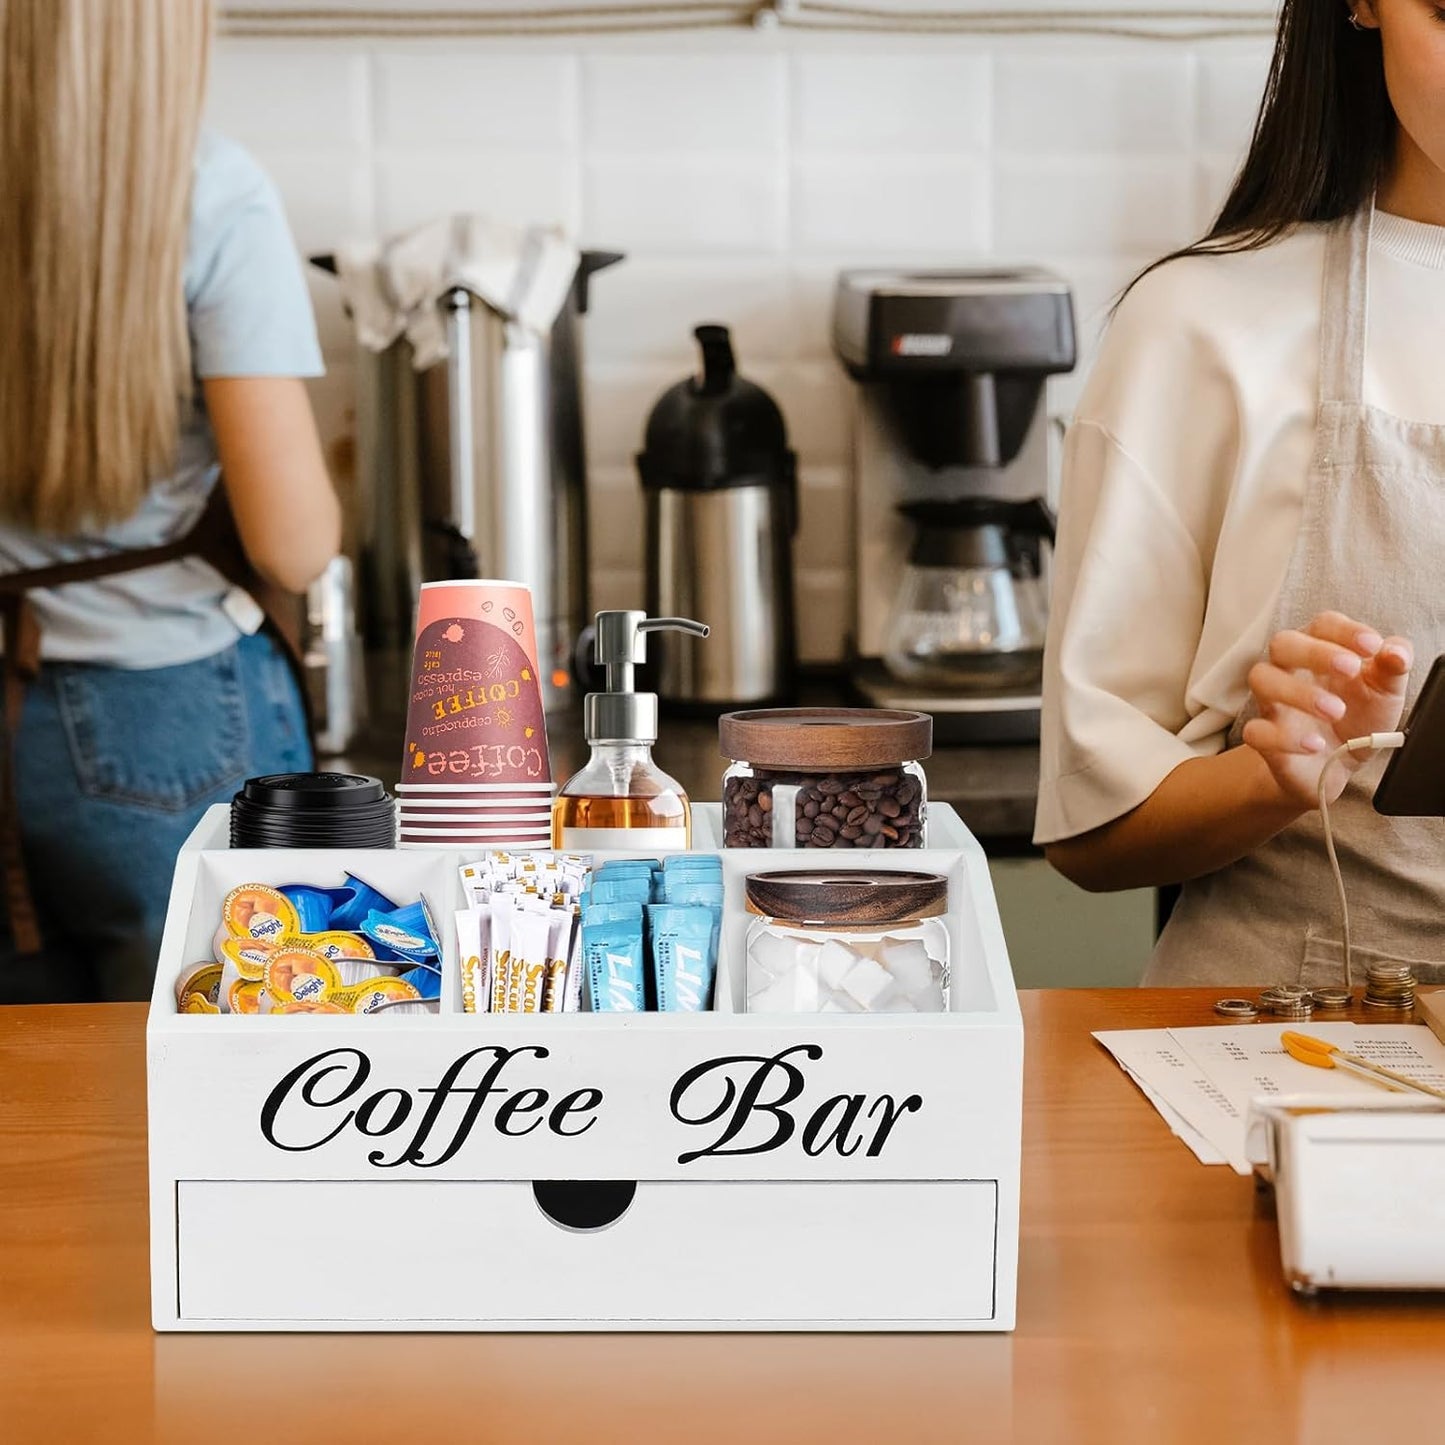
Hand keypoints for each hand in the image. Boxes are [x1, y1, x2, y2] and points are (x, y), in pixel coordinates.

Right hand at [1241, 611, 1412, 808]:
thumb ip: (1392, 668)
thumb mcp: (1385, 692)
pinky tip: (1314, 745)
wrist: (1339, 765)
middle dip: (1315, 652)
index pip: (1323, 625)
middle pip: (1283, 643)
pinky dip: (1284, 738)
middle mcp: (1290, 670)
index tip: (1372, 646)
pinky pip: (1256, 730)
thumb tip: (1397, 652)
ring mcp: (1273, 702)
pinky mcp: (1265, 737)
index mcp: (1321, 651)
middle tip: (1350, 669)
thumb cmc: (1359, 719)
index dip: (1345, 631)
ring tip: (1335, 711)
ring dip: (1298, 692)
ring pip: (1261, 679)